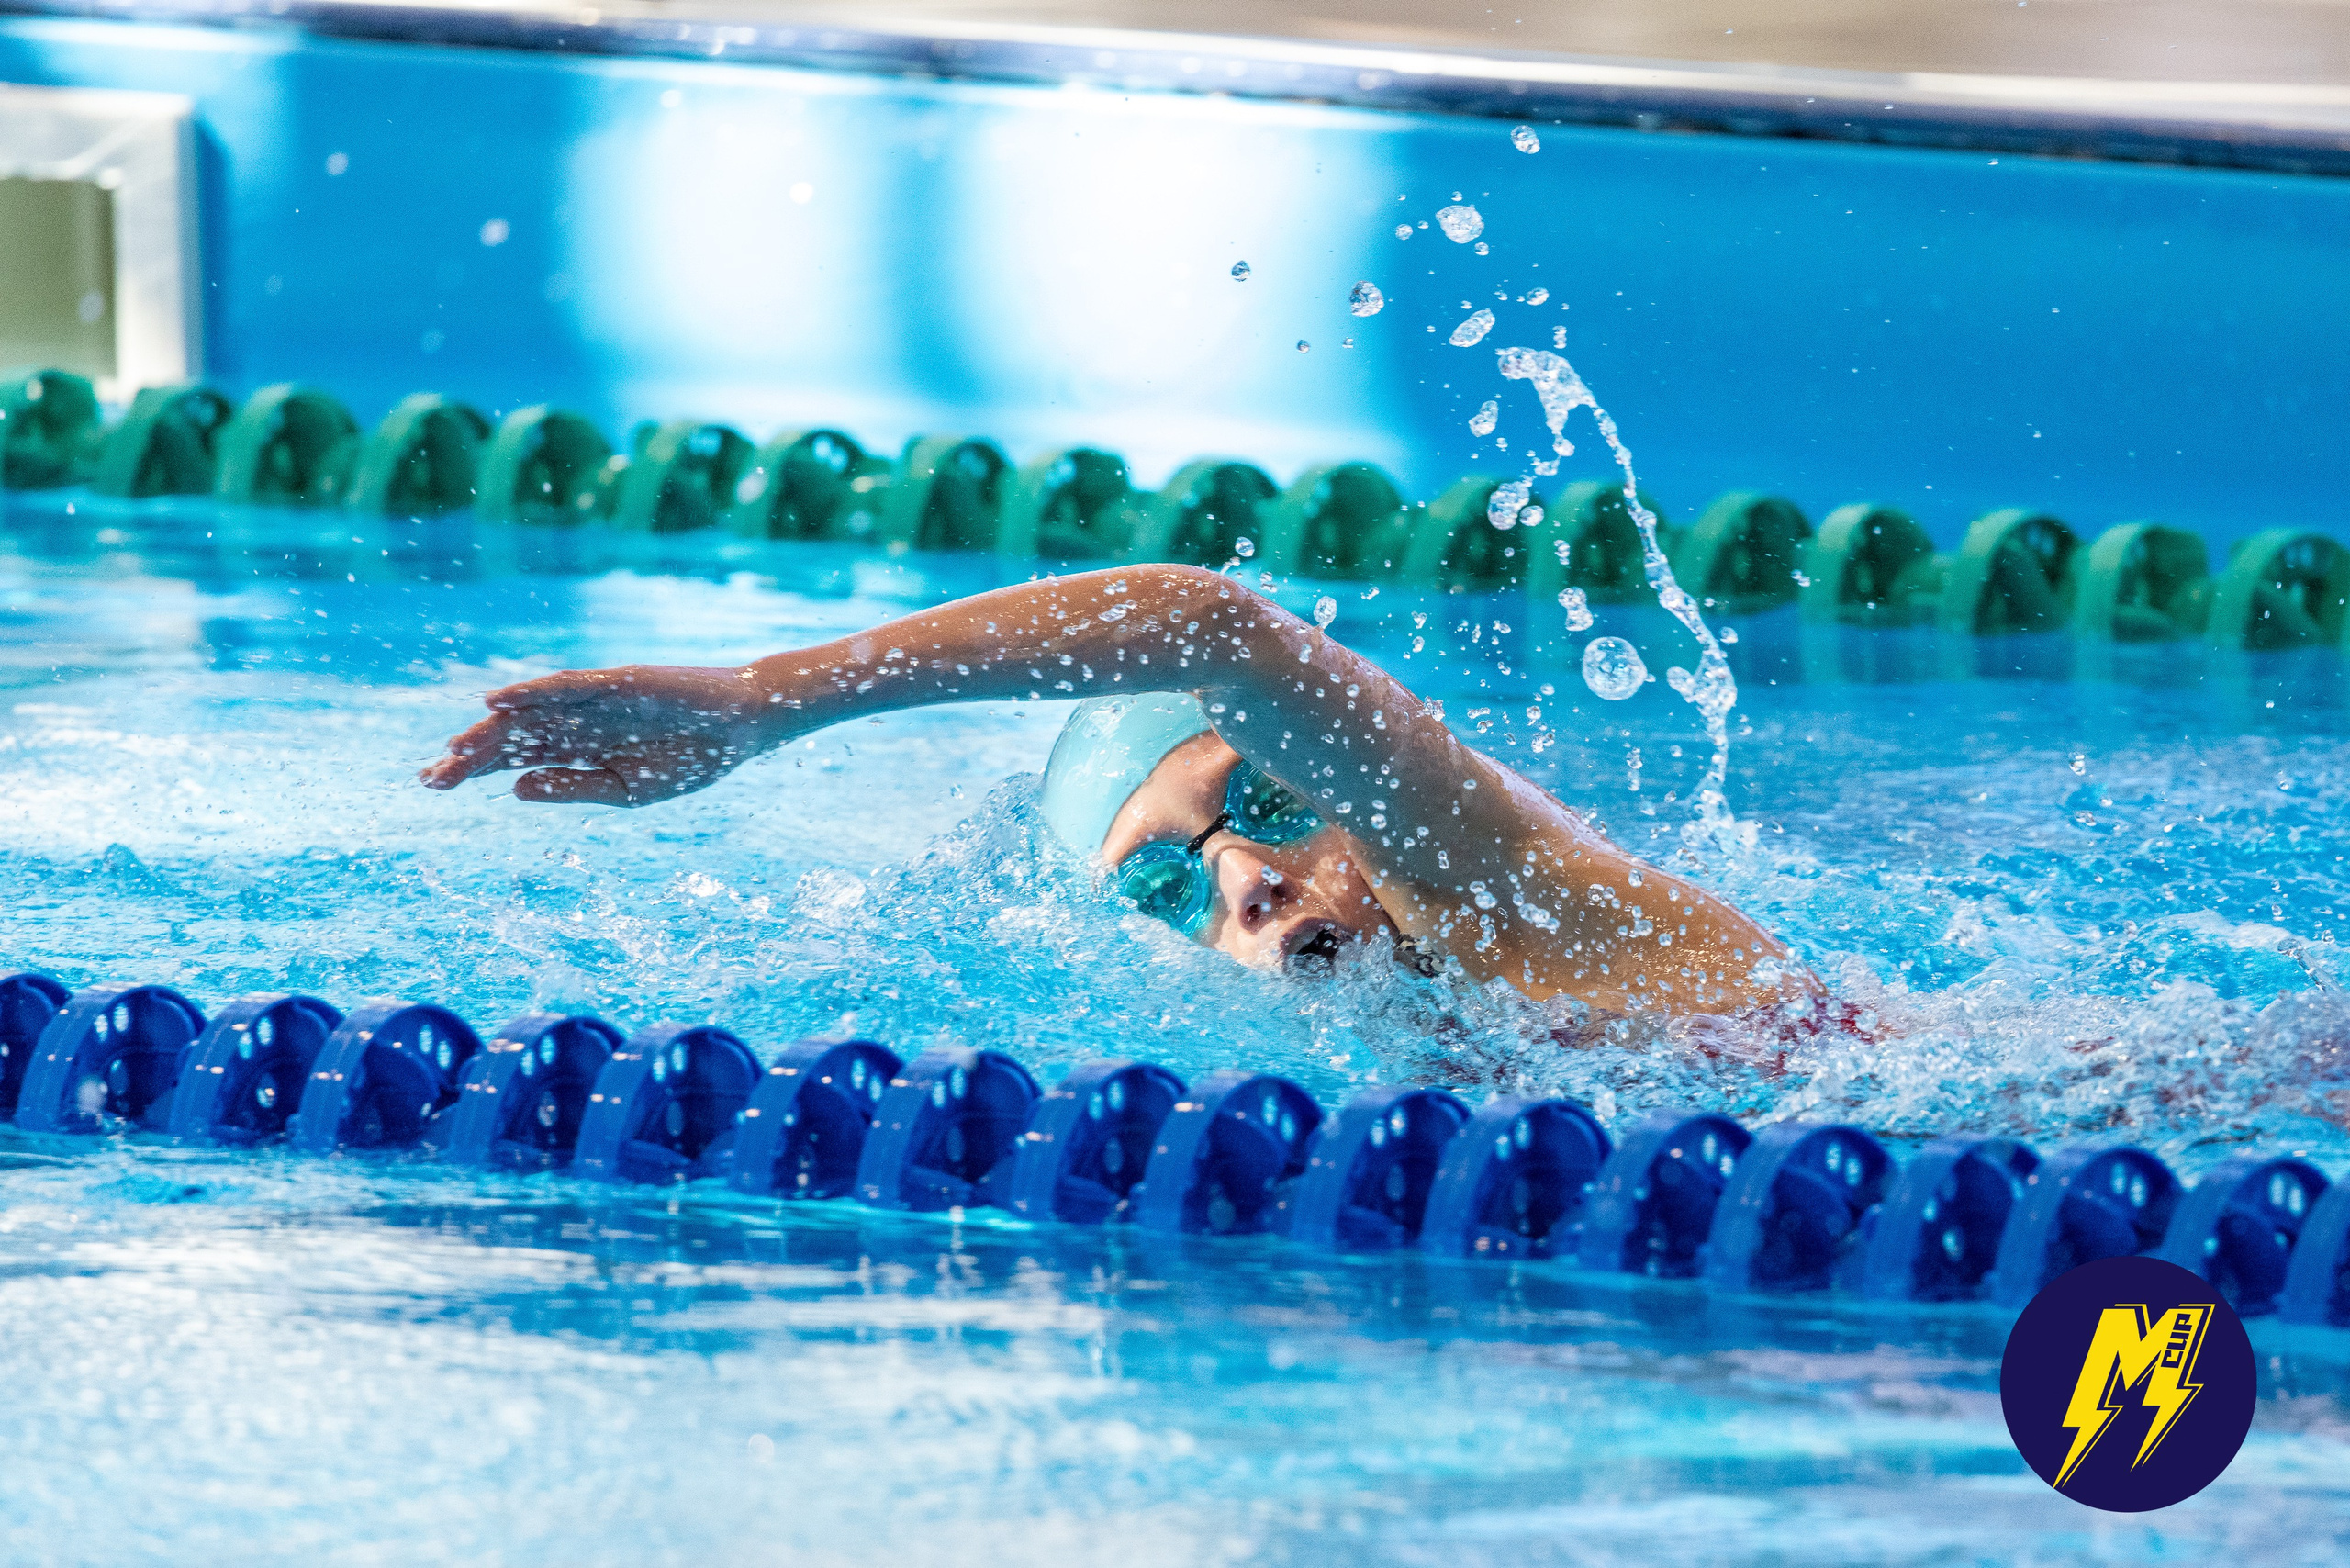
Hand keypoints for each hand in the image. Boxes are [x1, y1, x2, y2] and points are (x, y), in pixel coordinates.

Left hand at [420, 664, 771, 804]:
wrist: (741, 729)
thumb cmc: (690, 759)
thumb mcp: (625, 790)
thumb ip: (570, 787)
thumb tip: (512, 788)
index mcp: (579, 749)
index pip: (515, 758)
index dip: (475, 769)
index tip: (435, 786)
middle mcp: (576, 720)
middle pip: (512, 737)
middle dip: (471, 756)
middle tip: (430, 778)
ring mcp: (593, 699)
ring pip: (529, 712)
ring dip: (491, 728)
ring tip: (454, 749)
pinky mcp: (614, 681)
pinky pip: (563, 684)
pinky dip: (529, 691)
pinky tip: (497, 701)